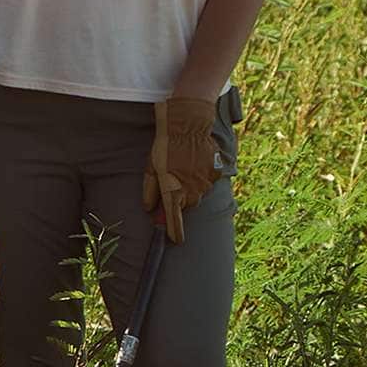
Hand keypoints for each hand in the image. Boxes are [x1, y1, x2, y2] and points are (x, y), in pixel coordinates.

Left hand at [143, 96, 220, 244]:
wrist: (188, 125)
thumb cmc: (165, 146)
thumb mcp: (150, 168)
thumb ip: (150, 191)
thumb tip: (149, 208)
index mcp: (173, 191)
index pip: (174, 220)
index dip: (175, 232)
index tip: (176, 241)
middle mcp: (192, 191)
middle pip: (186, 205)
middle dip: (179, 199)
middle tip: (173, 180)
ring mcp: (206, 183)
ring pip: (198, 193)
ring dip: (190, 186)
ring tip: (183, 166)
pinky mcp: (216, 173)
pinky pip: (207, 181)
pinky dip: (201, 175)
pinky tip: (194, 161)